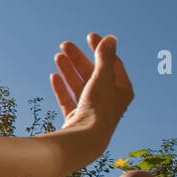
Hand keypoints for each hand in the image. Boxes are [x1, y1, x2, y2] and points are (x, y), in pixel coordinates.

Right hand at [49, 33, 132, 148]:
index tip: (89, 36)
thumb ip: (105, 57)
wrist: (85, 139)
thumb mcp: (103, 77)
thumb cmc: (99, 108)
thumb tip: (111, 38)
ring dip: (69, 69)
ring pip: (79, 85)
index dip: (101, 49)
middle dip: (79, 58)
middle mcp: (109, 100)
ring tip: (57, 56)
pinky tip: (54, 76)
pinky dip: (62, 87)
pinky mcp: (77, 118)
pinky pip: (68, 99)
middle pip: (93, 73)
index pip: (112, 64)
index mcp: (121, 91)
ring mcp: (92, 110)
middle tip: (65, 44)